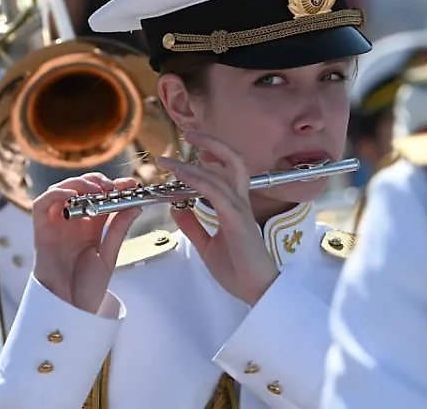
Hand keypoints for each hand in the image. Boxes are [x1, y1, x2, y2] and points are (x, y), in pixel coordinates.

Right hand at [32, 175, 141, 314]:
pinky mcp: (41, 229)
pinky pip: (42, 204)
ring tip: (94, 191)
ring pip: (62, 190)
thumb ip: (118, 229)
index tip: (131, 183)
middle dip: (96, 182)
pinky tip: (72, 196)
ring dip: (77, 184)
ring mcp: (57, 224)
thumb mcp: (109, 255)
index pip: (102, 196)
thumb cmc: (87, 286)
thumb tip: (136, 206)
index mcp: (92, 226)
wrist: (69, 307)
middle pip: (81, 188)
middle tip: (109, 187)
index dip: (115, 186)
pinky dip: (55, 194)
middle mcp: (74, 221)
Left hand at [160, 131, 279, 305]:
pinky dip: (197, 180)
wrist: (257, 291)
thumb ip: (193, 226)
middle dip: (212, 144)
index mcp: (235, 207)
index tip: (192, 151)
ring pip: (221, 173)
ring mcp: (240, 209)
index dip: (211, 157)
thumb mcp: (207, 246)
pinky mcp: (237, 219)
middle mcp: (240, 202)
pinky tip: (180, 176)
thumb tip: (177, 208)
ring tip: (170, 159)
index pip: (226, 172)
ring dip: (193, 163)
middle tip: (189, 136)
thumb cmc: (239, 271)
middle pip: (234, 161)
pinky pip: (216, 192)